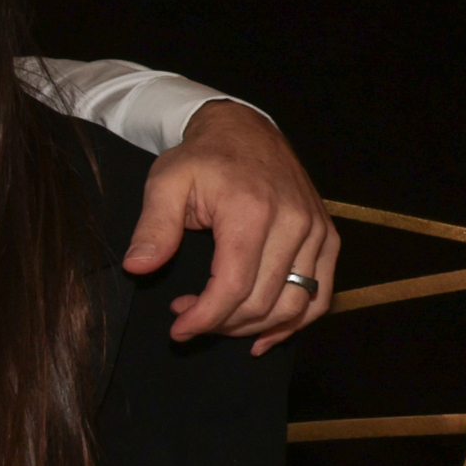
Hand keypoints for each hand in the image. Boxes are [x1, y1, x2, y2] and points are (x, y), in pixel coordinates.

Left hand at [131, 99, 335, 351]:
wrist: (244, 130)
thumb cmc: (202, 158)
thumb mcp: (166, 183)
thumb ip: (153, 227)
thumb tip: (137, 267)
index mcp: (251, 211)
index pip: (234, 286)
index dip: (205, 318)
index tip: (178, 329)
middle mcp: (293, 223)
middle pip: (263, 302)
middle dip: (222, 323)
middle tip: (189, 316)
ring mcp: (317, 232)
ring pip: (295, 305)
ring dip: (254, 327)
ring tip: (219, 322)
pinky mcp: (328, 238)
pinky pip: (321, 295)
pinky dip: (295, 322)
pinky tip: (262, 335)